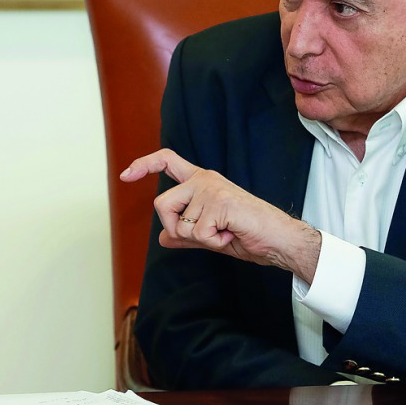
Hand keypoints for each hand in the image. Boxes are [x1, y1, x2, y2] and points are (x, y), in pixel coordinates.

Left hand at [120, 149, 321, 282]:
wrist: (279, 241)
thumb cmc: (248, 235)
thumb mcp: (209, 236)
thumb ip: (185, 235)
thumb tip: (162, 239)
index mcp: (201, 182)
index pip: (167, 161)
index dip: (144, 165)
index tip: (126, 175)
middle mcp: (204, 180)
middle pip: (161, 204)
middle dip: (175, 228)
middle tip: (205, 234)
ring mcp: (212, 189)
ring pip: (179, 224)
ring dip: (200, 239)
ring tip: (224, 232)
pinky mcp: (220, 202)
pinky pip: (198, 233)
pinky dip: (213, 243)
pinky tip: (231, 235)